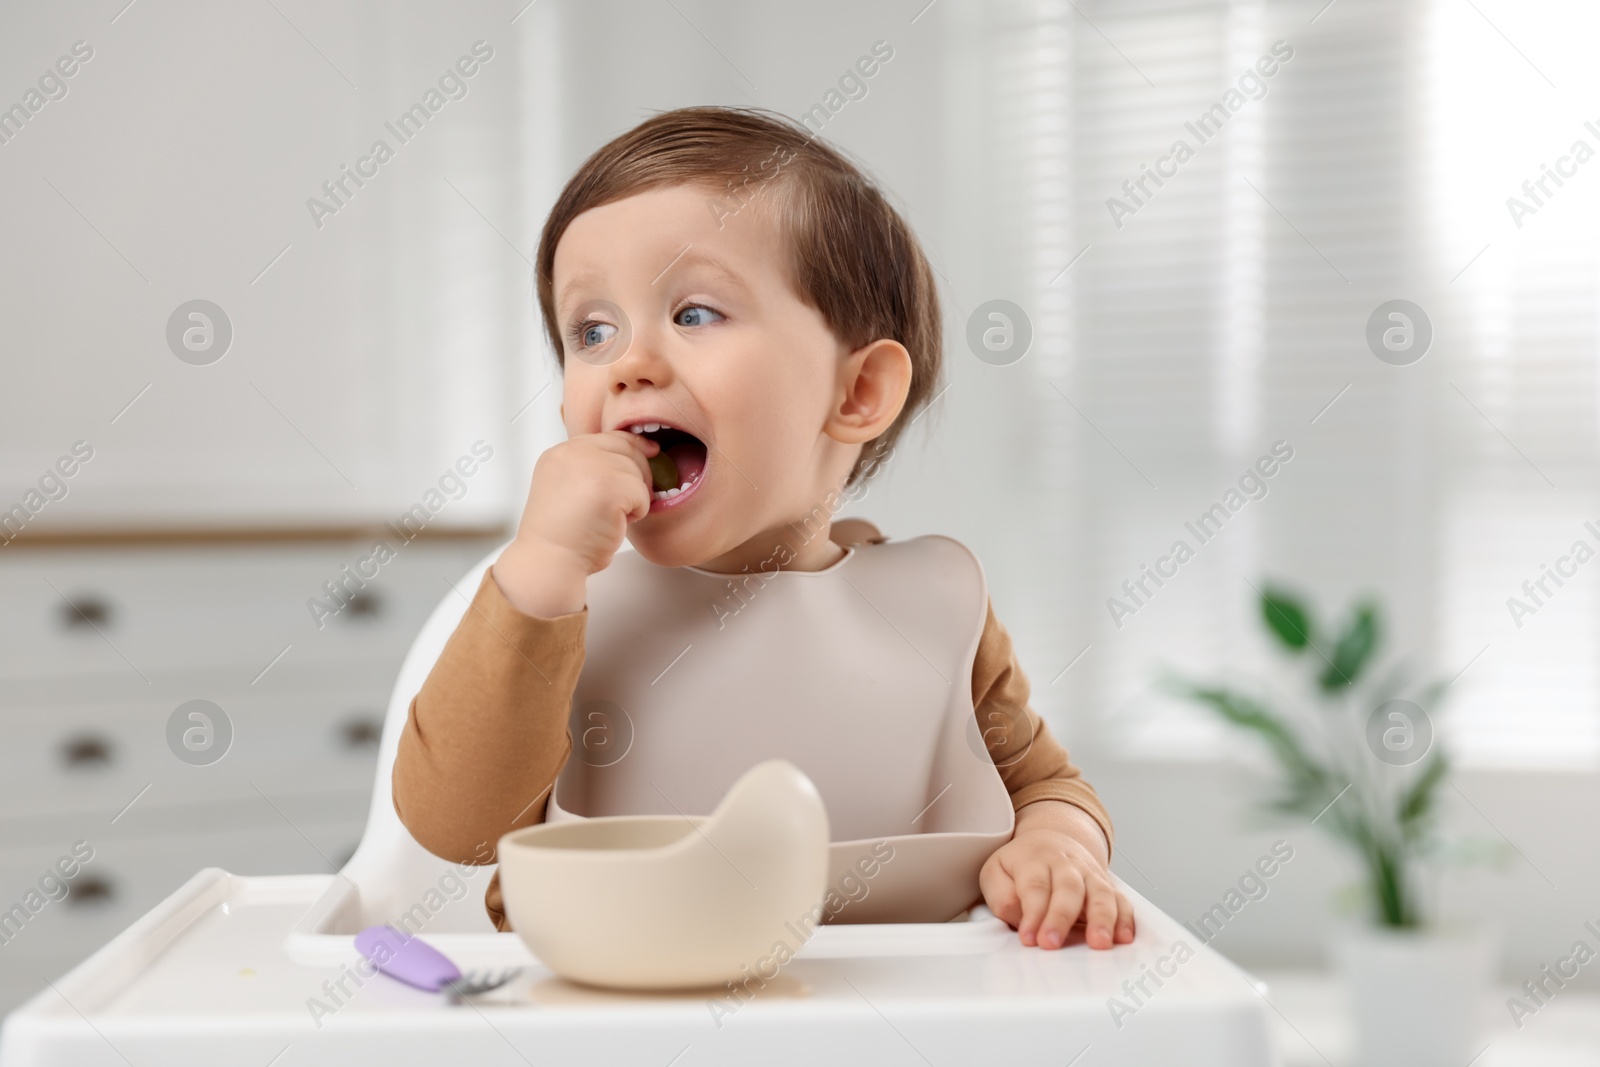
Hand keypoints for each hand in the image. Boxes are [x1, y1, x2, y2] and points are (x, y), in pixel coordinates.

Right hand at [493, 430, 659, 617]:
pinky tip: (614, 523)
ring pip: (638, 471)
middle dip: (636, 475)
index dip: (632, 447)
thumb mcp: (566, 487)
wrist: (550, 561)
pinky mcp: (610, 485)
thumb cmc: (561, 537)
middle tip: (624, 503)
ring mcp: (591, 466)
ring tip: (609, 516)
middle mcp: (573, 452)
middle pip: (627, 448)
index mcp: (560, 453)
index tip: (649, 454)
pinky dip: (636, 512)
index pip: (608, 437)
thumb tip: (635, 453)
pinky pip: (642, 493)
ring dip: (634, 498)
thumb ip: (590, 468)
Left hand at [979, 804, 1134, 950]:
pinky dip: (1125, 918)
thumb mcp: (995, 872)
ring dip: (1102, 919)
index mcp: (1034, 859)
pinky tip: (1123, 937)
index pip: (1034, 886)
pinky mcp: (1106, 886)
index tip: (1028, 938)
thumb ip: (1001, 897)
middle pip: (1068, 888)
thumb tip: (1020, 918)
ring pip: (1100, 892)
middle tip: (1052, 944)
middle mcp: (1066, 864)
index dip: (1032, 913)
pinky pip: (1121, 900)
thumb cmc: (1021, 864)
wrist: (1052, 840)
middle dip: (1061, 917)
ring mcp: (1089, 874)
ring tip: (1099, 943)